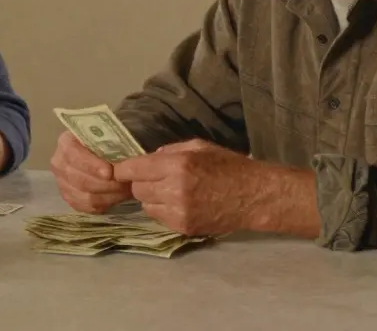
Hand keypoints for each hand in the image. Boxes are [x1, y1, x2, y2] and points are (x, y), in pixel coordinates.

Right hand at [49, 130, 133, 212]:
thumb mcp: (112, 134)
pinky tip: (115, 196)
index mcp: (66, 142)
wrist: (107, 154)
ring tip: (125, 189)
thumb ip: (113, 143)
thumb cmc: (110, 141)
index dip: (91, 166)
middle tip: (125, 182)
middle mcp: (59, 162)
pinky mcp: (70, 198)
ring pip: (85, 197)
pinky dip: (103, 204)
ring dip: (108, 195)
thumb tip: (122, 158)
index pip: (73, 155)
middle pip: (80, 180)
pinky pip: (86, 207)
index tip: (109, 172)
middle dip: (105, 184)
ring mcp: (62, 183)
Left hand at [112, 138, 266, 235]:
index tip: (123, 170)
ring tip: (169, 192)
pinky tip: (179, 204)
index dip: (124, 169)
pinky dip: (163, 211)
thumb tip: (147, 159)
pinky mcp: (183, 227)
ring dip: (151, 198)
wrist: (254, 196)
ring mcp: (179, 212)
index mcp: (177, 165)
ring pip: (145, 206)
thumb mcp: (199, 147)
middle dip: (141, 183)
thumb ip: (169, 151)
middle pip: (136, 189)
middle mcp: (174, 189)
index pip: (133, 169)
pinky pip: (159, 218)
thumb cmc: (228, 166)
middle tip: (154, 179)